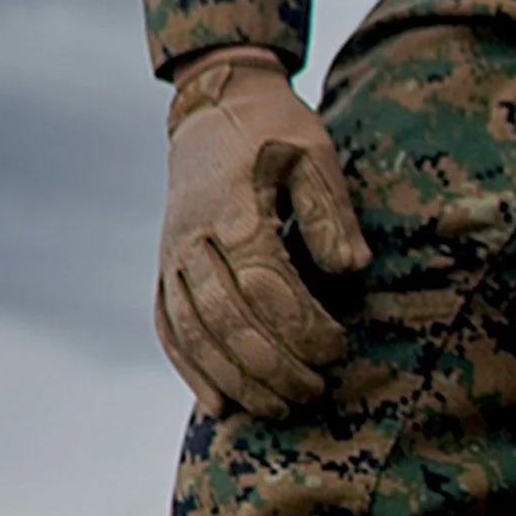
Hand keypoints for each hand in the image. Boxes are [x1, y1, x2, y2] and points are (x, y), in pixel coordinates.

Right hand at [156, 48, 370, 415]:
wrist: (215, 106)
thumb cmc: (276, 131)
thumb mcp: (315, 152)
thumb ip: (331, 212)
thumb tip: (351, 269)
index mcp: (234, 208)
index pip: (265, 284)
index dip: (301, 325)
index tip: (338, 348)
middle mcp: (193, 239)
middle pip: (226, 318)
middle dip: (272, 366)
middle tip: (316, 390)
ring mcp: (172, 257)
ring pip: (194, 333)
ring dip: (236, 379)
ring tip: (280, 409)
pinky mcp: (164, 270)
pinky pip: (169, 330)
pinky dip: (192, 371)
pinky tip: (220, 405)